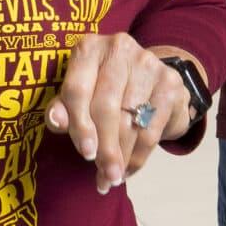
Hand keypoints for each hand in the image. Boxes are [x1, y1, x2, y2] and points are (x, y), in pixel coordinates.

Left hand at [47, 33, 194, 192]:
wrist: (148, 80)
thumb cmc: (101, 91)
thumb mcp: (78, 95)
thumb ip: (62, 108)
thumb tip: (55, 121)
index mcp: (88, 48)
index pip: (78, 90)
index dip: (80, 126)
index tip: (86, 154)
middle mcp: (119, 48)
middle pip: (106, 107)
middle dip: (104, 148)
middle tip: (104, 176)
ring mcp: (148, 63)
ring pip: (130, 122)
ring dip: (121, 157)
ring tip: (113, 177)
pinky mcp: (169, 82)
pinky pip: (152, 129)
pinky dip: (139, 155)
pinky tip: (129, 168)